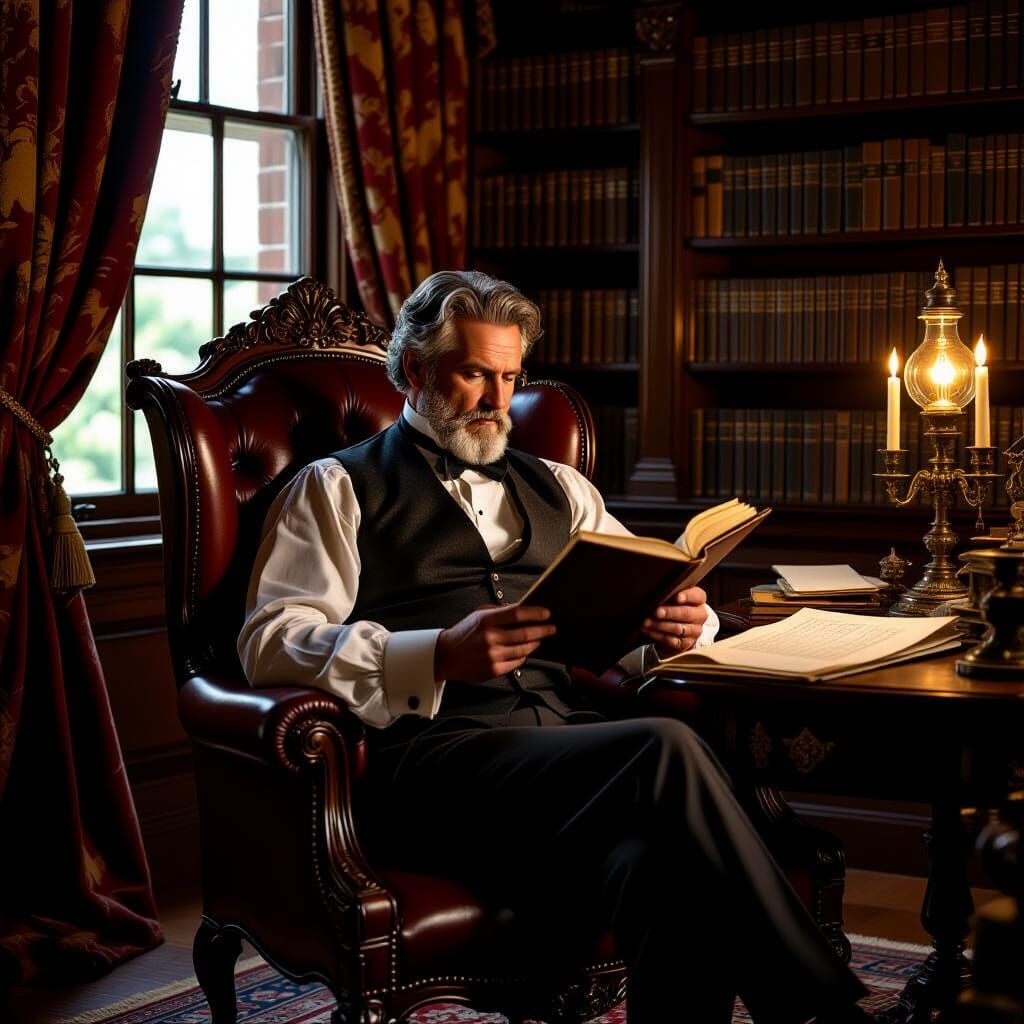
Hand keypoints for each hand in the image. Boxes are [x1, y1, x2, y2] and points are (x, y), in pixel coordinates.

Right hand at [435, 604, 555, 681]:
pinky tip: (524, 651)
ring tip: (539, 639)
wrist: (446, 655)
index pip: (517, 614)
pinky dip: (523, 656)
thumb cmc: (465, 632)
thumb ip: (500, 612)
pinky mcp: (494, 669)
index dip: (535, 613)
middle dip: (542, 630)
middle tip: (551, 628)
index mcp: (486, 620)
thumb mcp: (479, 615)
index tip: (547, 613)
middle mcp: (490, 638)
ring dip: (535, 643)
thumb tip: (524, 610)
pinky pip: (517, 662)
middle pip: (525, 633)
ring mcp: (492, 655)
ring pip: (524, 649)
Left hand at [641, 586, 708, 656]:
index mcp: (698, 600)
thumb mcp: (672, 597)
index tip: (677, 597)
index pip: (697, 596)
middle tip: (657, 612)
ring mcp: (694, 631)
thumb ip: (669, 594)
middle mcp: (699, 615)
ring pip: (678, 628)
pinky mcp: (686, 643)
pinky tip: (648, 630)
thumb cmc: (672, 607)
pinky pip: (671, 640)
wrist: (675, 628)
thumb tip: (657, 595)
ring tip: (647, 622)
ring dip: (660, 625)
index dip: (687, 596)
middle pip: (687, 613)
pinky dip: (657, 635)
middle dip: (670, 612)